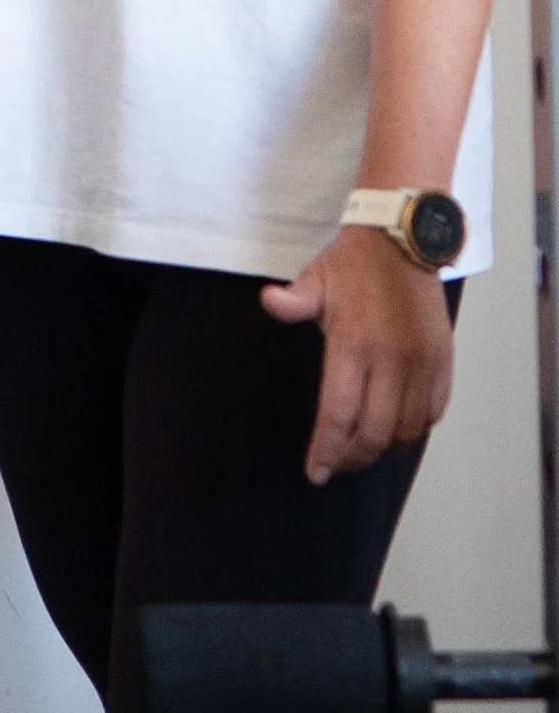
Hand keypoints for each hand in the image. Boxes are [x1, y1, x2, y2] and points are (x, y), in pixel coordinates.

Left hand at [260, 229, 455, 483]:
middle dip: (352, 458)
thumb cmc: (353, 264)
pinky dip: (414, 429)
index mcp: (353, 344)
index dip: (327, 450)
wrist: (403, 240)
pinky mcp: (443, 361)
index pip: (339, 414)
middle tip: (336, 464)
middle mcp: (390, 360)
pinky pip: (433, 411)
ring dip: (383, 448)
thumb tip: (269, 302)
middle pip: (373, 433)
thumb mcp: (315, 278)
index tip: (316, 473)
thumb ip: (293, 301)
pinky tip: (395, 430)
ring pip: (406, 430)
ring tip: (363, 450)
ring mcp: (421, 363)